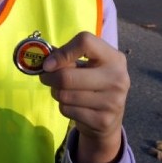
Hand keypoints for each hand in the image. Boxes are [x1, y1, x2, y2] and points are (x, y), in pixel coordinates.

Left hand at [39, 31, 128, 162]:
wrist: (109, 119)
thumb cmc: (93, 84)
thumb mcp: (87, 66)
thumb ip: (68, 57)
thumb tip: (43, 57)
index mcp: (114, 58)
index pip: (85, 42)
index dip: (62, 52)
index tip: (49, 63)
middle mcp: (118, 78)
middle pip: (67, 76)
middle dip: (49, 77)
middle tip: (45, 78)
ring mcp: (112, 101)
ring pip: (64, 95)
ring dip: (56, 93)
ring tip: (63, 92)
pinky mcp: (103, 120)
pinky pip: (67, 110)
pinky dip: (63, 107)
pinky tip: (73, 106)